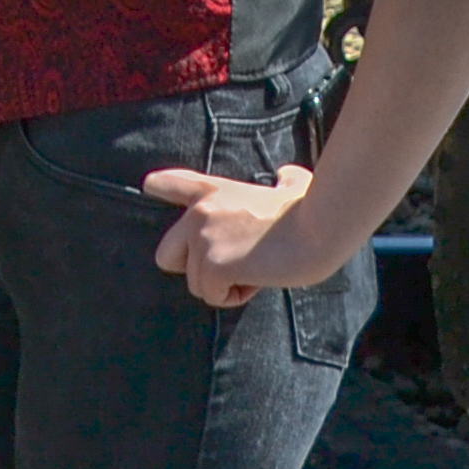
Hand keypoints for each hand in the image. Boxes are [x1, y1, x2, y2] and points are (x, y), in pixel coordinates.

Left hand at [142, 162, 350, 307]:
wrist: (318, 227)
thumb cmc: (312, 208)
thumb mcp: (292, 186)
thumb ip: (284, 180)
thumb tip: (287, 173)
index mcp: (214, 191)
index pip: (172, 183)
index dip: (160, 187)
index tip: (150, 187)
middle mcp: (198, 213)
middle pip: (166, 255)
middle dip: (194, 269)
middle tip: (230, 267)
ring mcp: (201, 238)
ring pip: (196, 283)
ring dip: (226, 285)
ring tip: (257, 268)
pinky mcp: (211, 264)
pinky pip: (213, 296)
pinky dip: (235, 296)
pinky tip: (258, 278)